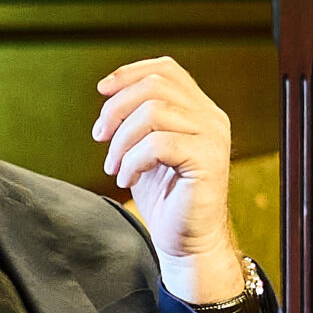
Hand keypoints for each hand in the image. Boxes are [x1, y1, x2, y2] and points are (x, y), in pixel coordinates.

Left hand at [93, 57, 243, 305]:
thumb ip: (138, 119)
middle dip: (117, 107)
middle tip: (99, 136)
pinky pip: (158, 144)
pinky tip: (127, 179)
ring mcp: (213, 137)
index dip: (130, 73)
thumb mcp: (147, 149)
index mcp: (199, 110)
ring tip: (114, 167)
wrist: (188, 242)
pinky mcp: (207, 160)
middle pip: (155, 86)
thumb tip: (110, 92)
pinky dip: (132, 161)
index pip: (166, 70)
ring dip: (121, 140)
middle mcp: (211, 118)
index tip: (102, 91)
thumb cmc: (166, 199)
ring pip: (153, 112)